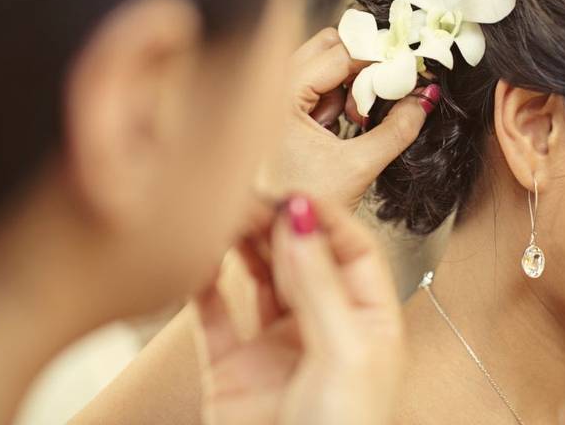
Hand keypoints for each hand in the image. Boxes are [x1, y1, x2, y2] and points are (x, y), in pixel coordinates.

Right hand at [194, 196, 402, 424]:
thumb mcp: (344, 355)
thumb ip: (319, 284)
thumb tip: (301, 217)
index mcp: (368, 324)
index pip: (352, 252)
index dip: (325, 219)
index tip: (294, 196)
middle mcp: (324, 328)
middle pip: (302, 258)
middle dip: (277, 225)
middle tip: (248, 199)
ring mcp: (275, 347)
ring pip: (257, 279)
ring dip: (241, 246)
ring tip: (223, 217)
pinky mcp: (232, 368)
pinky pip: (215, 314)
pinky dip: (203, 284)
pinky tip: (196, 258)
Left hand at [255, 27, 438, 212]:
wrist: (272, 231)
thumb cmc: (301, 203)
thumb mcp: (357, 168)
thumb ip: (397, 131)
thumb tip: (425, 99)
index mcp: (281, 96)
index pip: (339, 54)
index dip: (378, 57)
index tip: (408, 63)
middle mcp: (270, 88)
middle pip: (326, 47)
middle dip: (361, 63)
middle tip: (385, 88)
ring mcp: (274, 97)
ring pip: (322, 66)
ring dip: (350, 84)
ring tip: (361, 118)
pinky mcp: (282, 110)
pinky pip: (316, 88)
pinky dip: (338, 99)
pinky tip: (348, 125)